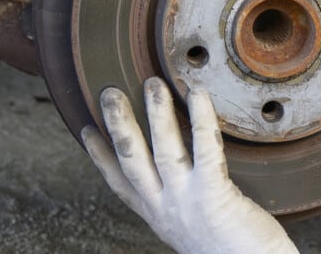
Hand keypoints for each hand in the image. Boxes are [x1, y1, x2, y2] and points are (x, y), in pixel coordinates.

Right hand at [81, 78, 298, 253]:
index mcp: (159, 217)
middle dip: (118, 124)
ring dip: (156, 114)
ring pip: (163, 150)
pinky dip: (200, 119)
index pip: (121, 183)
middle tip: (108, 91)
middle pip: (132, 159)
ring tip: (153, 83)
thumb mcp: (194, 227)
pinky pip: (204, 149)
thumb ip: (181, 204)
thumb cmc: (234, 250)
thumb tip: (178, 179)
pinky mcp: (214, 195)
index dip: (100, 156)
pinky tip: (197, 95)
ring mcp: (187, 202)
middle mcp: (166, 209)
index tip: (86, 130)